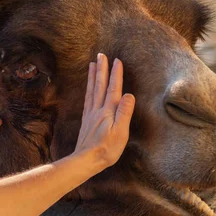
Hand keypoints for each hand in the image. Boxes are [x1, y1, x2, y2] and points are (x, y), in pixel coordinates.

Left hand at [73, 53, 134, 172]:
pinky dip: (88, 89)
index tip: (117, 60)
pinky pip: (87, 99)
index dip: (115, 74)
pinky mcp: (87, 120)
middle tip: (101, 55)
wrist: (86, 160)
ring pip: (92, 90)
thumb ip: (124, 113)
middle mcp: (98, 109)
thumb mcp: (121, 132)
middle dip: (102, 69)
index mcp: (108, 111)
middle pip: (100, 85)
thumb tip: (129, 94)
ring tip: (92, 64)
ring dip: (93, 76)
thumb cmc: (106, 149)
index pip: (113, 88)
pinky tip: (89, 87)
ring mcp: (91, 114)